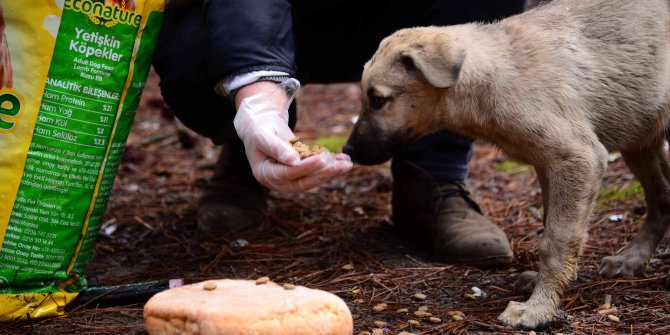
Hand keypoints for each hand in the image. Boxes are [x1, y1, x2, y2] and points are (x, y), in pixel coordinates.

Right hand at [233, 79, 351, 191]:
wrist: (261, 128)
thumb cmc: (260, 129)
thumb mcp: (264, 135)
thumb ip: (276, 147)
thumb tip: (293, 160)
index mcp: (264, 173)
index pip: (287, 173)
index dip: (305, 167)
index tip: (321, 159)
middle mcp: (278, 181)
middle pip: (303, 181)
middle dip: (323, 173)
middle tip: (340, 165)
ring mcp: (290, 180)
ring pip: (313, 179)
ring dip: (331, 172)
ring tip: (347, 164)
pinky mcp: (300, 175)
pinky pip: (317, 172)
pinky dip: (331, 167)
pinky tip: (344, 160)